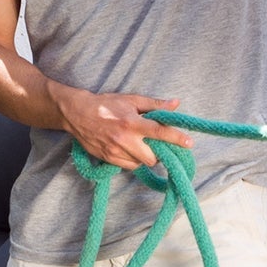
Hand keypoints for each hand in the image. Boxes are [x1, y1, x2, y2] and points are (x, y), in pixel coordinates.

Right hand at [47, 83, 187, 173]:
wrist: (77, 114)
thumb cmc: (105, 104)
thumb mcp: (130, 99)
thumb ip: (154, 104)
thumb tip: (175, 104)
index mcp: (132, 123)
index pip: (159, 132)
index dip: (176, 138)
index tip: (189, 143)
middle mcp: (125, 139)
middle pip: (152, 158)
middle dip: (158, 154)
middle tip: (156, 145)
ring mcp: (115, 151)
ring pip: (140, 163)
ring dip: (145, 157)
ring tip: (140, 145)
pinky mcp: (108, 159)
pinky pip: (128, 166)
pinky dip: (133, 160)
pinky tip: (129, 150)